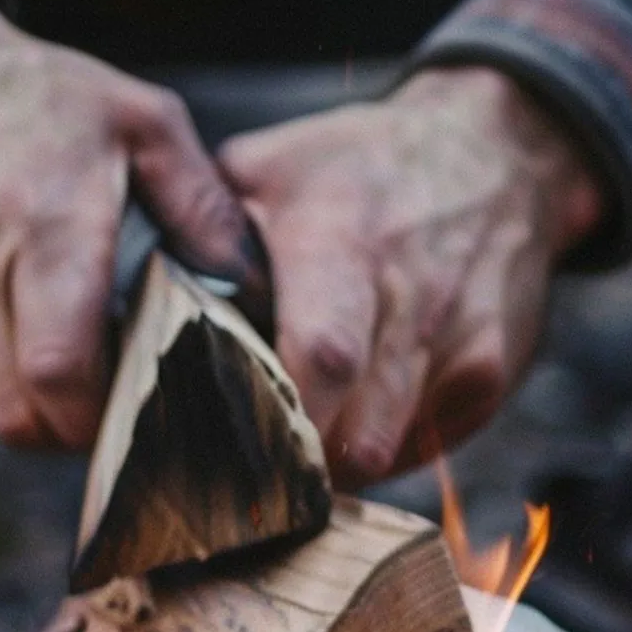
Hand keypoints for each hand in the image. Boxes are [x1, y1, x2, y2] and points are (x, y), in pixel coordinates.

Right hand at [0, 0, 254, 449]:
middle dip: (71, 426)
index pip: (62, 375)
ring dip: (32, 396)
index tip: (137, 404)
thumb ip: (202, 206)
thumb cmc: (41, 98)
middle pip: (22, 415)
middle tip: (109, 396)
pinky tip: (11, 314)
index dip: (102, 415)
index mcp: (46, 221)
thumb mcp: (142, 120)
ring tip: (63, 341)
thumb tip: (254, 290)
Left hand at [219, 67, 605, 484]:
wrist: (499, 151)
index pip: (319, 354)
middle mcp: (410, 289)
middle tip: (247, 480)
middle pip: (354, 426)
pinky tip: (354, 419)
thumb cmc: (361, 170)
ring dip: (331, 465)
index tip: (223, 450)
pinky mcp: (491, 372)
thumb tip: (132, 304)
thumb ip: (203, 231)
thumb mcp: (273, 167)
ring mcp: (459, 335)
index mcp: (343, 234)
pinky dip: (380, 450)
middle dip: (296, 467)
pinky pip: (423, 447)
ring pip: (385, 448)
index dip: (273, 420)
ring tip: (293, 449)